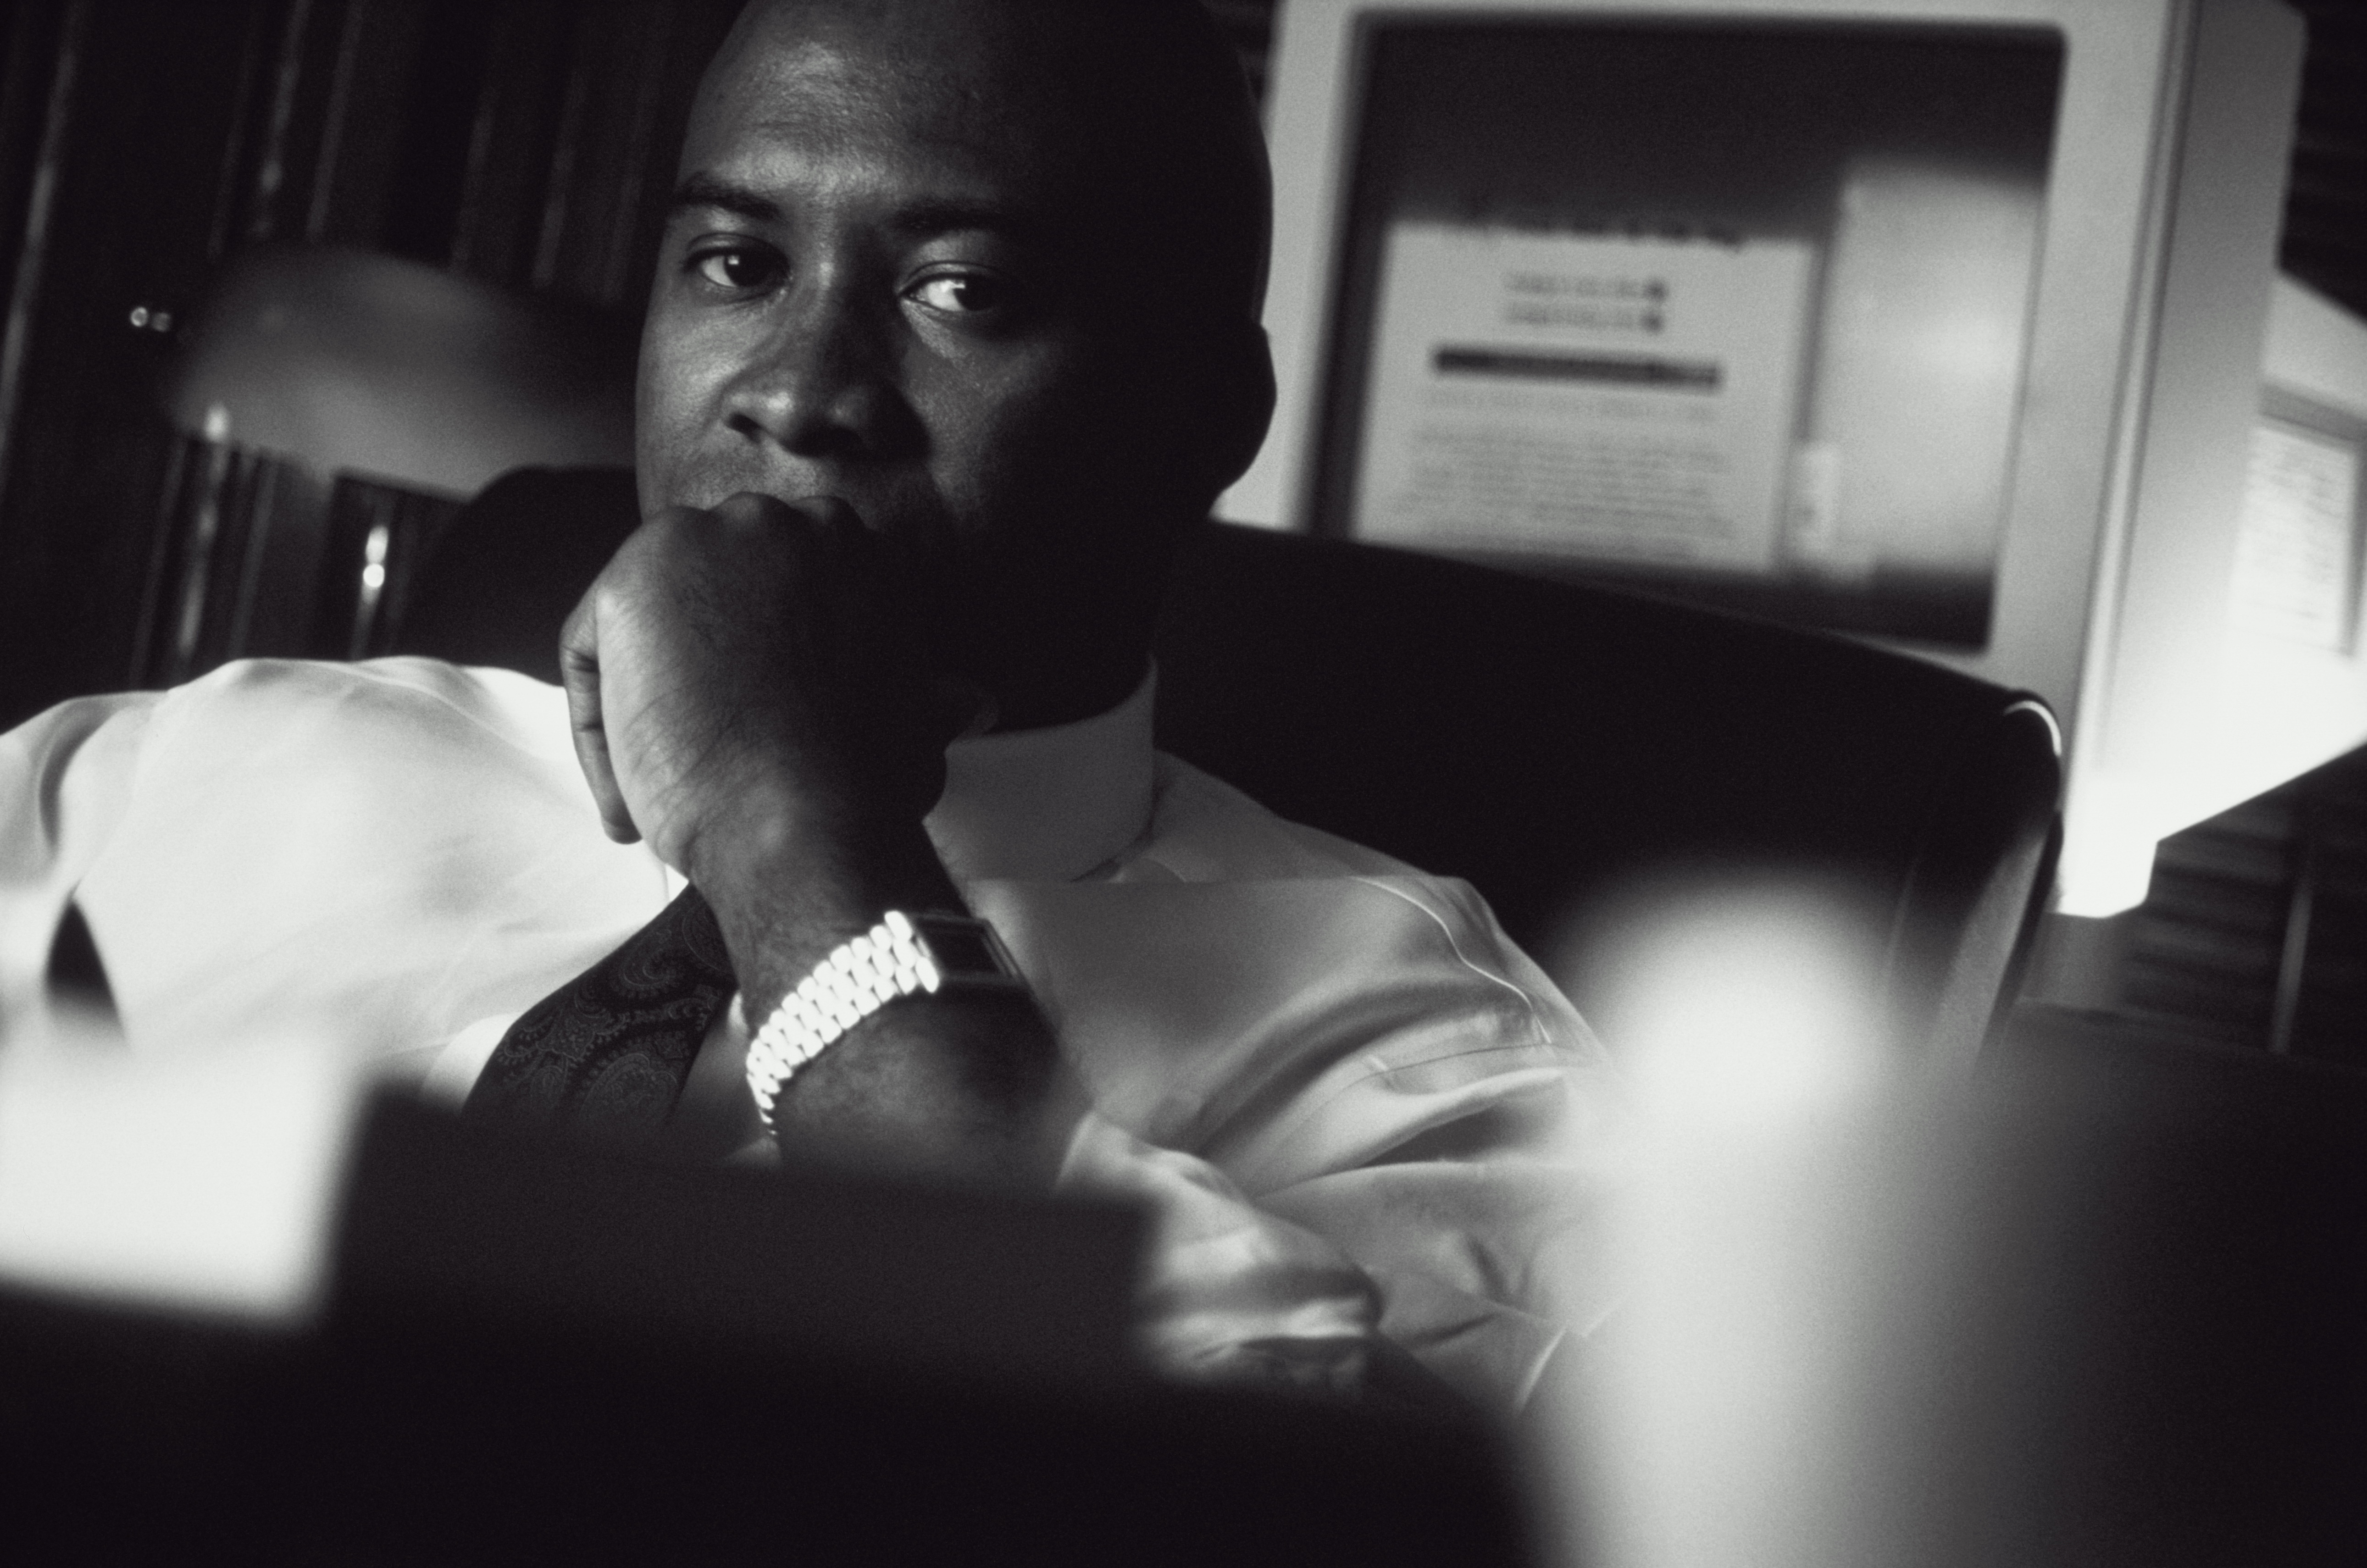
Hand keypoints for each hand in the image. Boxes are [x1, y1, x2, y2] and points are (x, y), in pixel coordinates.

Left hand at [558, 493, 969, 875]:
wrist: (803, 814)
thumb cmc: (865, 779)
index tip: (753, 729)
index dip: (751, 666)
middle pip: (697, 592)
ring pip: (639, 621)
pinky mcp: (629, 585)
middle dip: (690, 671)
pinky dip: (599, 729)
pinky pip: (589, 658)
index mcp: (842, 540)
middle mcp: (770, 519)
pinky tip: (630, 795)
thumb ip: (927, 694)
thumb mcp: (916, 717)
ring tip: (661, 783)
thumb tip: (971, 703)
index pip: (763, 588)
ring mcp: (696, 543)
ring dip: (640, 700)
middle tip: (697, 752)